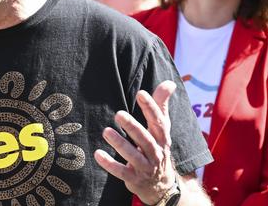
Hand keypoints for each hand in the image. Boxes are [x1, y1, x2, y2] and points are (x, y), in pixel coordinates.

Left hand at [94, 80, 177, 204]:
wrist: (161, 185)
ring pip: (133, 156)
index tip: (141, 93)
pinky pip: (121, 172)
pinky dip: (110, 164)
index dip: (151, 107)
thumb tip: (169, 83)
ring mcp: (145, 168)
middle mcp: (156, 153)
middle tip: (118, 113)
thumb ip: (161, 106)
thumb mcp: (161, 129)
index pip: (159, 122)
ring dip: (120, 144)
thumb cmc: (157, 149)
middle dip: (133, 127)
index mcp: (162, 138)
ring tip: (106, 131)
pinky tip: (98, 154)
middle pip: (146, 139)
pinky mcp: (134, 179)